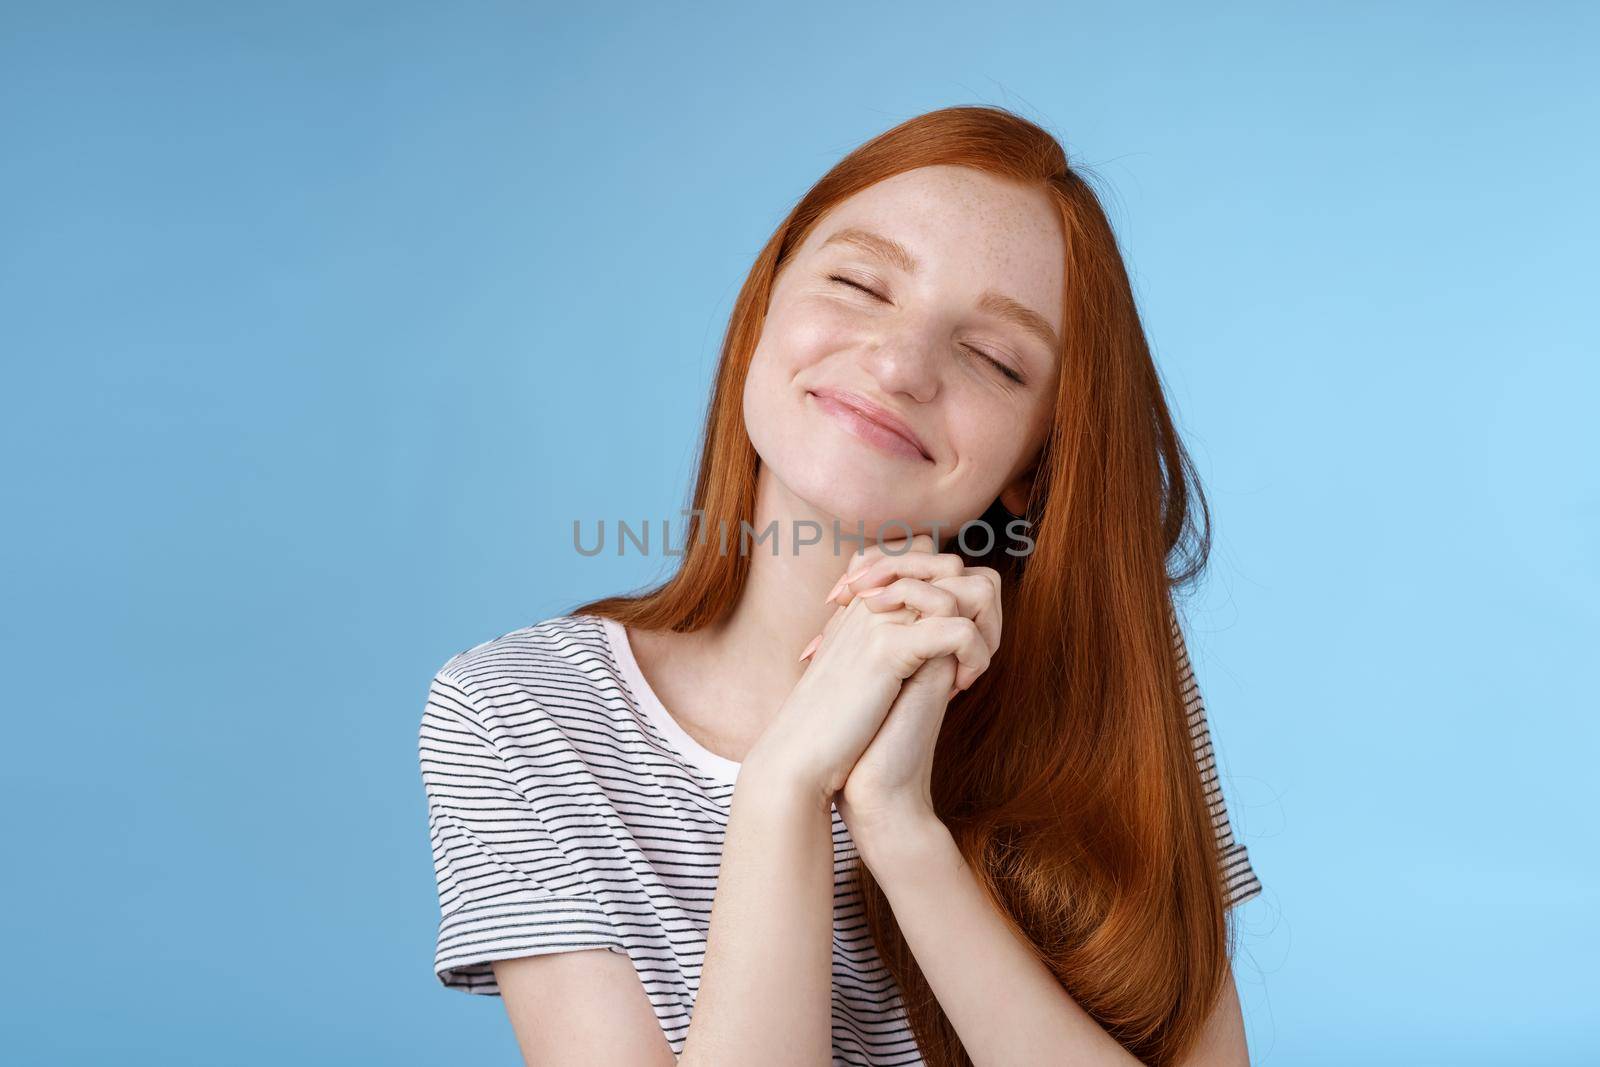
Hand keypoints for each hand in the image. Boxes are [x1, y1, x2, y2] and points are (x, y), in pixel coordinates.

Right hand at [745, 536, 991, 804]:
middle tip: (972, 655)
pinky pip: (958, 629)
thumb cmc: (833, 722)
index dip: (954, 592)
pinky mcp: (886, 649)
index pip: (924, 553)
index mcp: (865, 600)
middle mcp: (872, 599)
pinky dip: (974, 657)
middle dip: (979, 608)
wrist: (798, 755)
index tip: (954, 644)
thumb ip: (894, 641)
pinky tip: (959, 689)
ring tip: (967, 673)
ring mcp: (878, 619)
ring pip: (962, 587)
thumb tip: (932, 635)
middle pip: (950, 562)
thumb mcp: (867, 671)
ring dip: (983, 630)